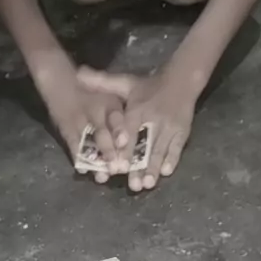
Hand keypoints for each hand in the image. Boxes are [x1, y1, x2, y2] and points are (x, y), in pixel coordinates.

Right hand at [43, 67, 127, 180]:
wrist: (60, 79)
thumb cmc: (93, 90)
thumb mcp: (112, 92)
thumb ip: (127, 111)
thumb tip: (151, 124)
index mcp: (108, 102)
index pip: (115, 117)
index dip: (118, 130)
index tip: (124, 142)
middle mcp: (94, 111)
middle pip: (101, 133)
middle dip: (108, 151)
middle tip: (116, 169)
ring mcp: (78, 120)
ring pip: (88, 142)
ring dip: (96, 160)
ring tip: (102, 176)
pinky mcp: (65, 129)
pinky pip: (72, 145)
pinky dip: (78, 158)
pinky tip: (83, 171)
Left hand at [77, 66, 194, 190]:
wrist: (181, 80)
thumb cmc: (148, 86)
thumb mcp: (125, 82)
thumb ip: (102, 83)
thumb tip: (79, 74)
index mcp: (137, 109)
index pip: (129, 130)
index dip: (124, 147)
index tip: (118, 165)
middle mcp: (153, 119)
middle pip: (144, 145)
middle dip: (139, 166)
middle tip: (132, 185)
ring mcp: (169, 127)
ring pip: (159, 150)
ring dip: (153, 168)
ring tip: (147, 185)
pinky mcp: (181, 132)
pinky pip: (176, 147)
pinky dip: (172, 160)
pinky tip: (166, 173)